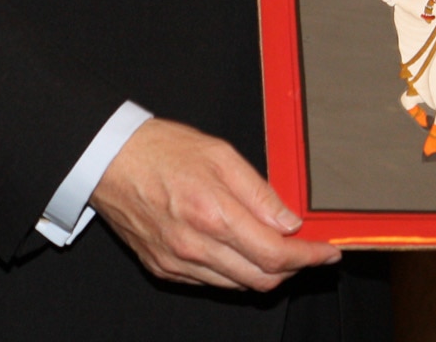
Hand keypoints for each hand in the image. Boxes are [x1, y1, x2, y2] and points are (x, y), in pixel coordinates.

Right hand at [90, 119, 339, 289]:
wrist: (108, 160)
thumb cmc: (163, 149)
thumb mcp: (221, 155)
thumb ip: (260, 193)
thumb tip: (290, 222)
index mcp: (213, 214)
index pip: (275, 254)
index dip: (308, 257)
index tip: (327, 253)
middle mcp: (195, 246)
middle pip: (261, 279)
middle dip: (292, 268)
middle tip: (306, 249)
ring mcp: (178, 263)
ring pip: (238, 286)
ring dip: (264, 271)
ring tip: (275, 245)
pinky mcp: (164, 269)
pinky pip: (211, 282)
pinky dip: (234, 272)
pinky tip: (239, 248)